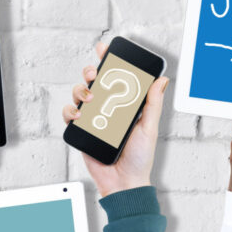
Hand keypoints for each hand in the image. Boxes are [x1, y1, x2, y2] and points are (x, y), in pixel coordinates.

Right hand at [63, 42, 168, 196]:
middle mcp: (107, 109)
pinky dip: (70, 111)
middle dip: (91, 72)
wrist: (124, 182)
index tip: (105, 49)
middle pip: (93, 82)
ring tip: (90, 98)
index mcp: (124, 105)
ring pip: (79, 95)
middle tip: (94, 75)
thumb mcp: (149, 127)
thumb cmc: (140, 157)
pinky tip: (78, 114)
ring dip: (80, 90)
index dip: (108, 62)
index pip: (115, 78)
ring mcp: (93, 119)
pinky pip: (70, 115)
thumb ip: (153, 104)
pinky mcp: (81, 131)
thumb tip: (161, 80)